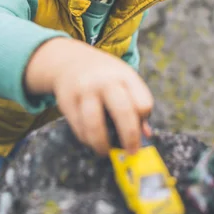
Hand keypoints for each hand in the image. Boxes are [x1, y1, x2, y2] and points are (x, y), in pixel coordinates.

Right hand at [25, 37, 152, 155]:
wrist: (70, 60)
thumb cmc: (105, 76)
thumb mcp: (125, 80)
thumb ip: (137, 104)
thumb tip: (146, 135)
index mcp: (125, 76)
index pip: (143, 102)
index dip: (143, 119)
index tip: (141, 128)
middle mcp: (105, 81)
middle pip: (123, 111)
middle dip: (129, 137)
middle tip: (132, 152)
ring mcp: (84, 91)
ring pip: (95, 125)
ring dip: (102, 144)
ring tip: (107, 151)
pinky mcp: (67, 102)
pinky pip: (79, 128)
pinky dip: (87, 139)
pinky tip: (92, 139)